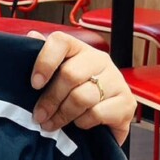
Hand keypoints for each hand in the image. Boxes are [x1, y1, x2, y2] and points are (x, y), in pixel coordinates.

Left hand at [27, 30, 134, 144]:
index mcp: (79, 49)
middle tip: (39, 116)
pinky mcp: (126, 103)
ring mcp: (116, 80)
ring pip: (82, 97)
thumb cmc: (77, 93)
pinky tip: (79, 124)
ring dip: (63, 115)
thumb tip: (32, 35)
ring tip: (52, 124)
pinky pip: (97, 113)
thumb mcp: (58, 76)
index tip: (34, 85)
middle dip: (50, 99)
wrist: (107, 119)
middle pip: (70, 75)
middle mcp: (100, 60)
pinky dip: (83, 122)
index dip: (45, 62)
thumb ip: (45, 58)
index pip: (61, 41)